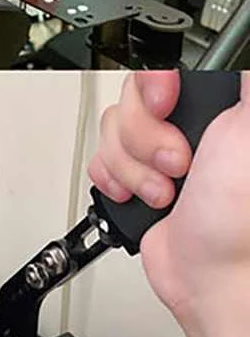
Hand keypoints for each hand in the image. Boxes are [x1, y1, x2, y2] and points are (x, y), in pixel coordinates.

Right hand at [90, 71, 249, 334]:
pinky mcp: (136, 179)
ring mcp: (161, 154)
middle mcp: (191, 128)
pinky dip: (114, 183)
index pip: (163, 70)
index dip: (156, 89)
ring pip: (112, 131)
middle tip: (178, 163)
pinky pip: (100, 160)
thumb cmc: (240, 220)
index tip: (168, 107)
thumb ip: (244, 86)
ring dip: (132, 168)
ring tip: (166, 192)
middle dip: (144, 137)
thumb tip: (240, 57)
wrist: (214, 280)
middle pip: (131, 100)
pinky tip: (143, 199)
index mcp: (219, 111)